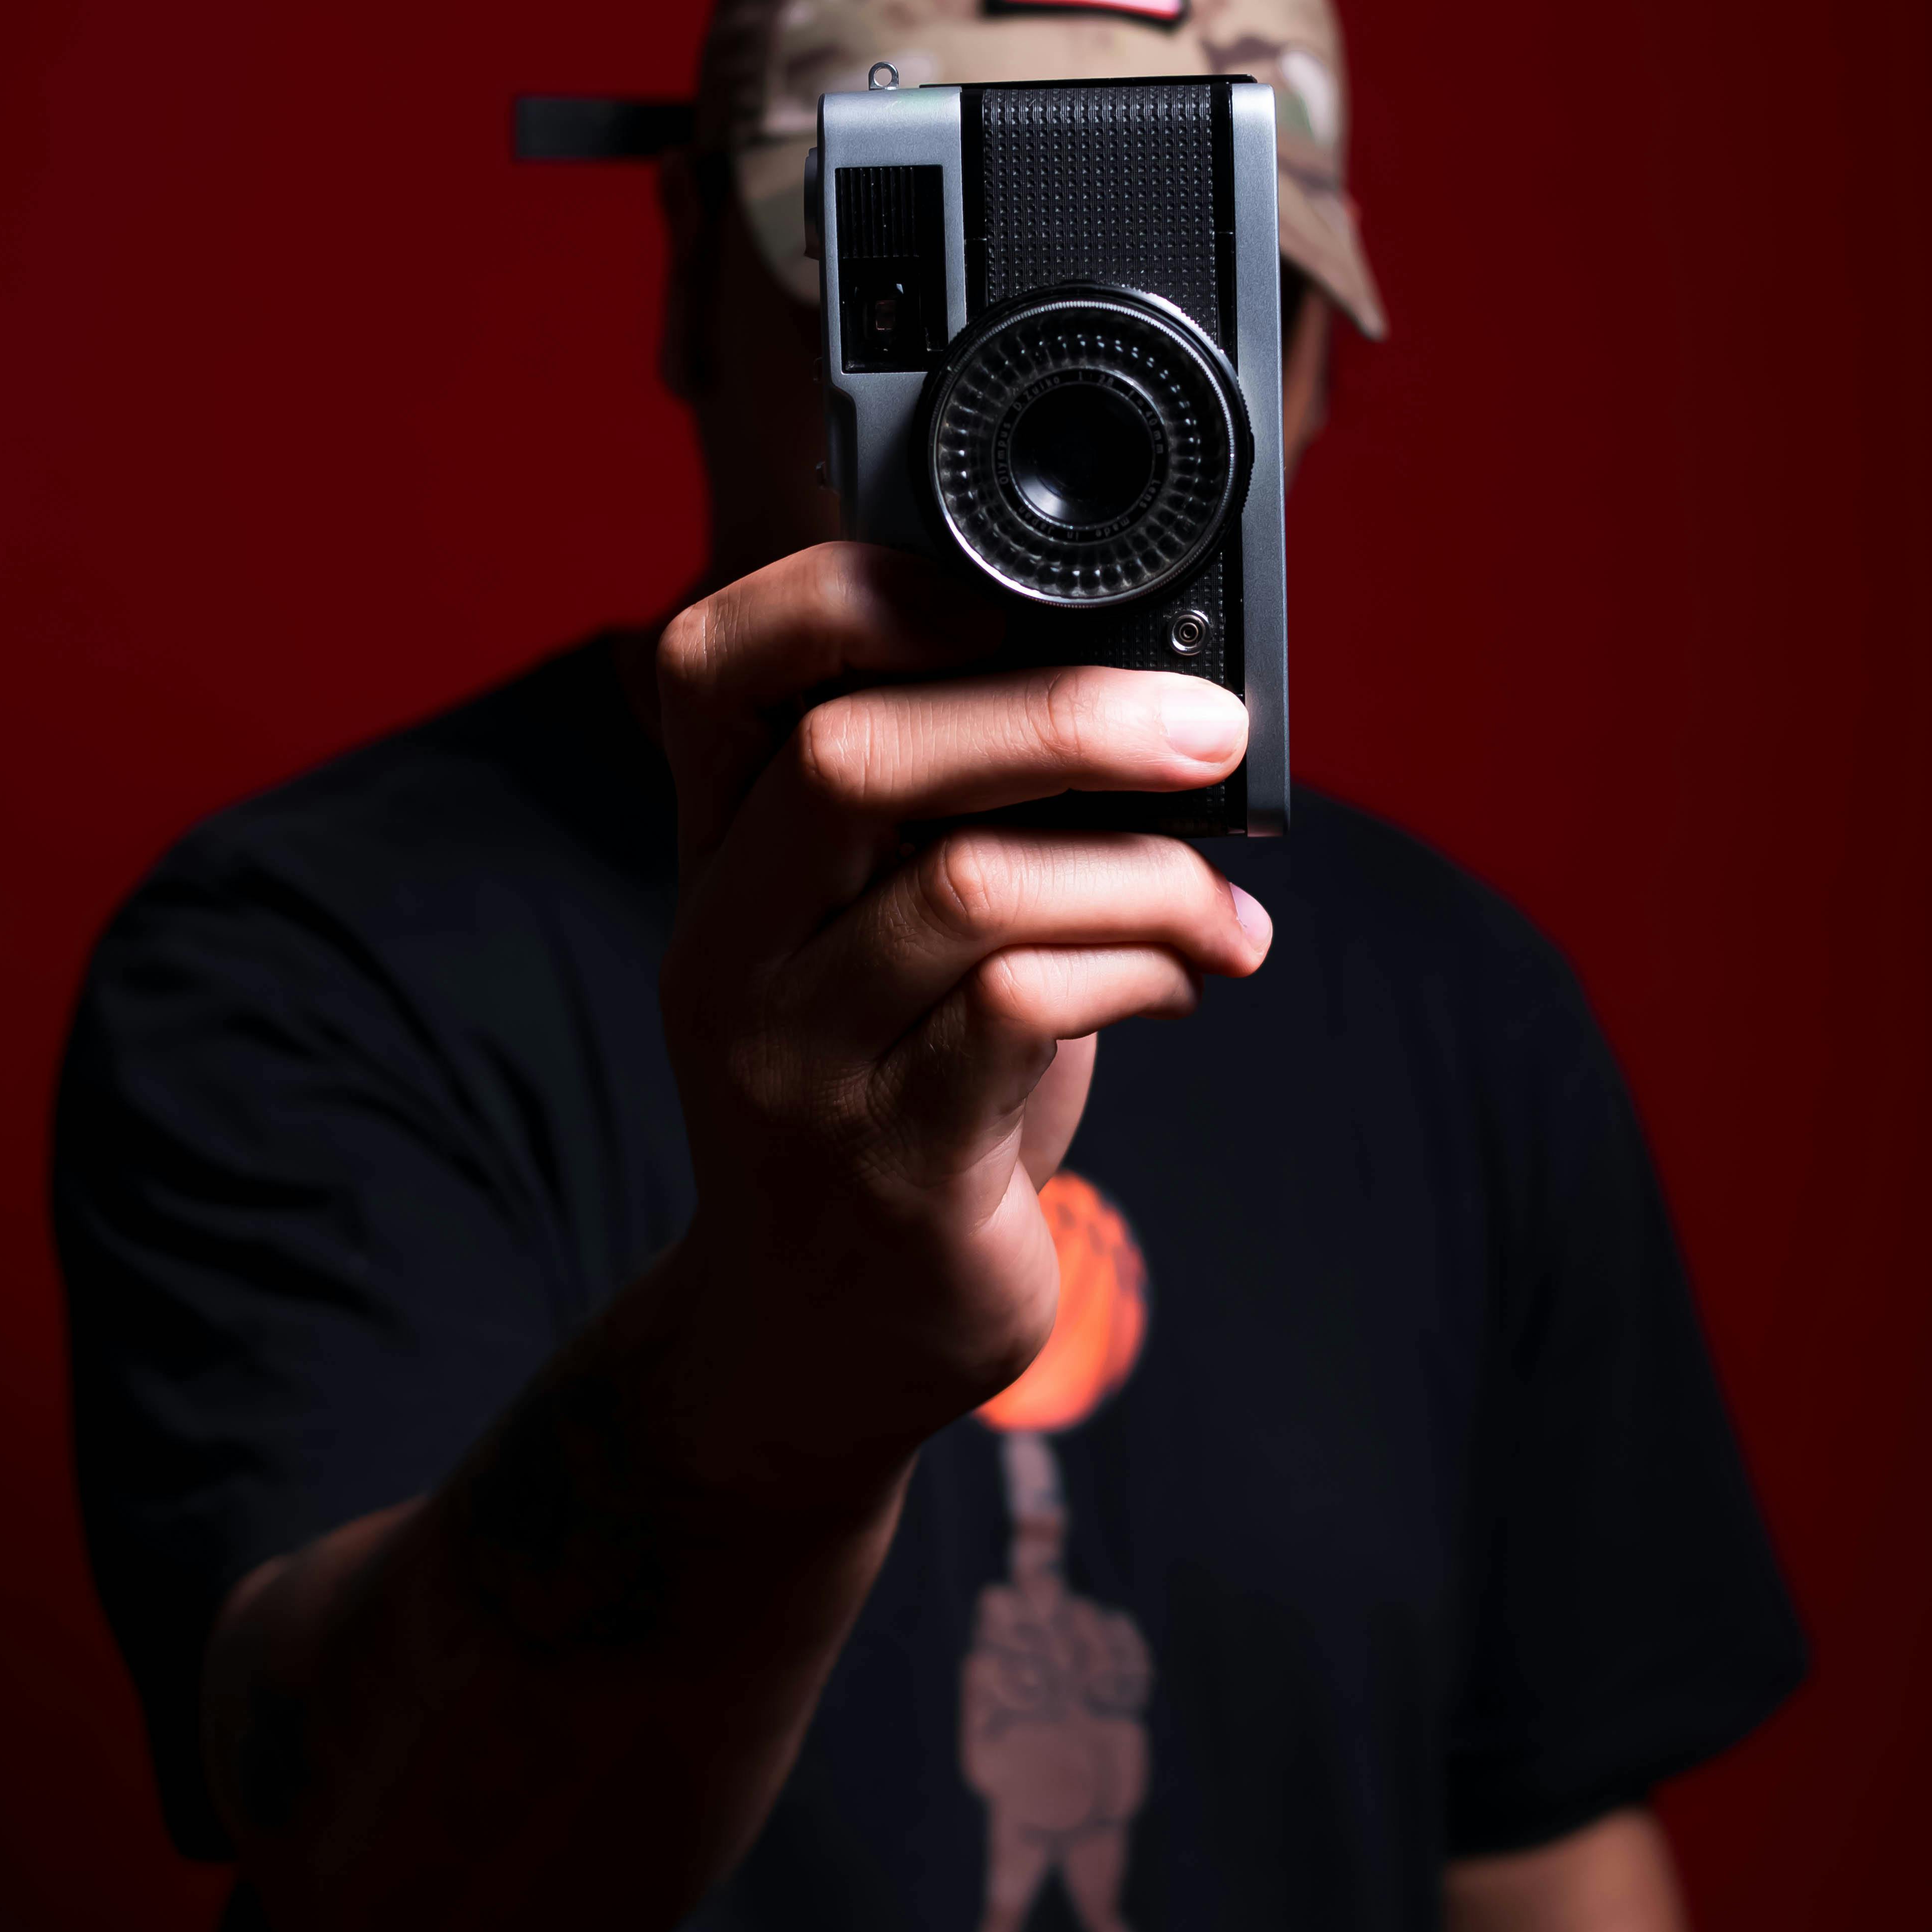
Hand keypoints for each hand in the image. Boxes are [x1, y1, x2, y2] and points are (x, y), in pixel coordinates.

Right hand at [652, 542, 1271, 1488]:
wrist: (816, 1340)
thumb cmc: (891, 1085)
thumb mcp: (884, 933)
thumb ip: (957, 811)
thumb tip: (1148, 682)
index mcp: (720, 855)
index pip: (704, 668)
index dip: (838, 594)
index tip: (999, 591)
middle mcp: (726, 945)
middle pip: (849, 758)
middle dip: (1056, 717)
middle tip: (1208, 725)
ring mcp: (792, 1063)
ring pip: (967, 891)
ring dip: (1143, 873)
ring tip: (1227, 904)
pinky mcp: (886, 1167)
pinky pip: (1019, 1015)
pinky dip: (1142, 966)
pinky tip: (1200, 974)